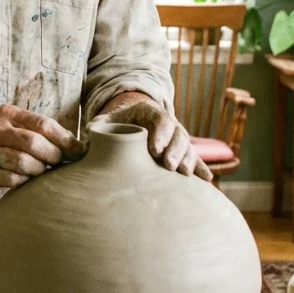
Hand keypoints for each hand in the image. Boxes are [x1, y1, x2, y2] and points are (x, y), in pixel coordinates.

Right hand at [0, 105, 86, 189]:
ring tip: (41, 171)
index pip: (42, 124)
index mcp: (9, 114)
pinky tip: (25, 179)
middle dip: (52, 156)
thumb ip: (40, 131)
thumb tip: (77, 146)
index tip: (79, 151)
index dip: (65, 139)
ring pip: (22, 162)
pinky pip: (11, 179)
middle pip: (33, 143)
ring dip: (38, 170)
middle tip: (58, 163)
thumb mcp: (14, 124)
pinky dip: (23, 181)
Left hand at [92, 97, 211, 181]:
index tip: (155, 149)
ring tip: (183, 174)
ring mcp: (175, 138)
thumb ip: (96, 128)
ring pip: (187, 146)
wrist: (127, 123)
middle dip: (175, 149)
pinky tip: (206, 181)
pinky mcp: (179, 153)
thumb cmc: (114, 124)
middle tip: (169, 165)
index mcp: (150, 112)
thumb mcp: (104, 121)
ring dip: (187, 160)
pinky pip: (193, 160)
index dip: (161, 133)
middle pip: (178, 133)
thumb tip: (86, 140)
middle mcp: (167, 124)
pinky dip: (200, 169)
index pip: (160, 119)